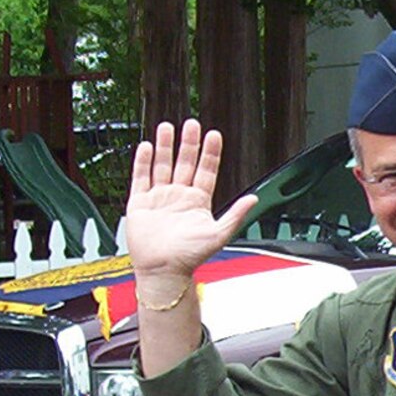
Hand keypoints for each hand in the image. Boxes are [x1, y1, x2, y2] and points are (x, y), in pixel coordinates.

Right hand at [125, 120, 258, 288]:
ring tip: (167, 127)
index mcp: (198, 202)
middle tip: (192, 124)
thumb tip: (255, 199)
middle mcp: (179, 196)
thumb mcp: (218, 234)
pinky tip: (146, 147)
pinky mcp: (140, 203)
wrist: (163, 271)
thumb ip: (235, 215)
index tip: (214, 135)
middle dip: (188, 143)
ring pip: (162, 165)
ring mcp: (159, 197)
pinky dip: (143, 162)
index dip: (210, 153)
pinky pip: (141, 177)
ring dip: (165, 146)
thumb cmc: (190, 257)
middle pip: (185, 162)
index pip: (206, 170)